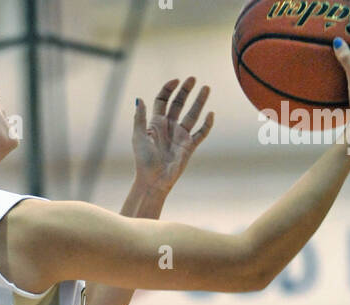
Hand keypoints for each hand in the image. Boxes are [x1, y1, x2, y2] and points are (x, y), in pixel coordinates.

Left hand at [133, 77, 213, 194]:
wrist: (154, 181)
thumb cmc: (144, 161)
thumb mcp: (139, 137)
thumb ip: (139, 118)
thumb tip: (139, 99)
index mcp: (156, 123)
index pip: (163, 100)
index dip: (168, 89)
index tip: (176, 81)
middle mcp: (169, 126)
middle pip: (179, 103)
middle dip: (185, 90)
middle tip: (193, 79)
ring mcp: (180, 136)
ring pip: (192, 114)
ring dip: (199, 101)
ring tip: (206, 88)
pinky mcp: (189, 147)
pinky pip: (201, 133)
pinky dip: (206, 124)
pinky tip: (211, 114)